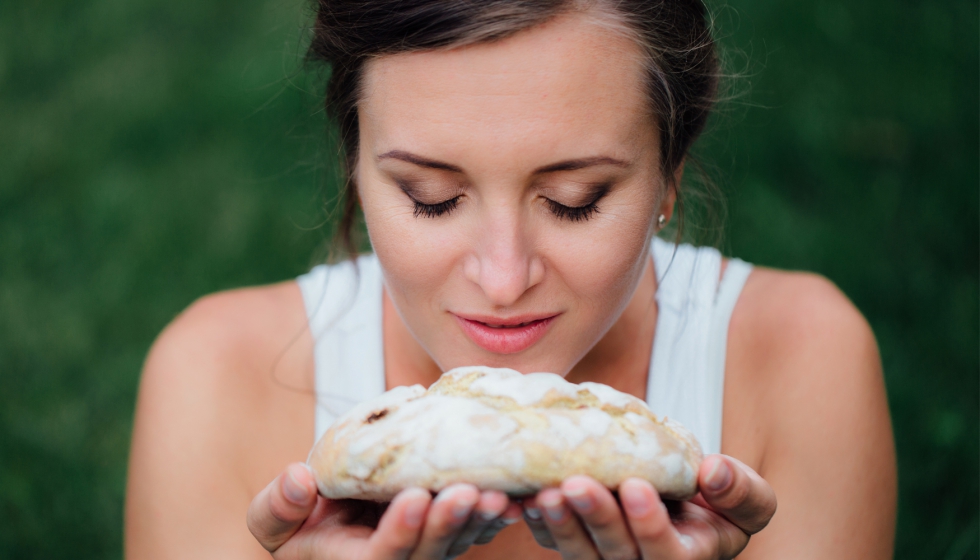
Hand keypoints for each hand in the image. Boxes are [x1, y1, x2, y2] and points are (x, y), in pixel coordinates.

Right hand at [247, 463, 522, 558]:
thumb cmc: (300, 525)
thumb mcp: (274, 520)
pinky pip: (474, 531)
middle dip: (447, 524)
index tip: (414, 497)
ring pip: (457, 544)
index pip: (383, 558)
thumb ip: (279, 507)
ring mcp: (427, 555)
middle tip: (466, 491)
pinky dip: (494, 516)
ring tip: (498, 492)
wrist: (332, 524)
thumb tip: (298, 479)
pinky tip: (518, 496)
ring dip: (478, 519)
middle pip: (428, 555)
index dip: (400, 531)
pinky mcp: (447, 538)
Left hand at [521, 455, 776, 558]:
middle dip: (597, 519)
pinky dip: (540, 523)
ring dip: (562, 524)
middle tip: (577, 485)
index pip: (666, 554)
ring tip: (547, 493)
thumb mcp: (747, 500)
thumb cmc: (719, 503)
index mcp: (686, 558)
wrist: (683, 503)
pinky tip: (526, 499)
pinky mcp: (578, 546)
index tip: (637, 487)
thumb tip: (713, 471)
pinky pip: (555, 542)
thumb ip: (740, 491)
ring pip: (580, 553)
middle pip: (617, 554)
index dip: (650, 525)